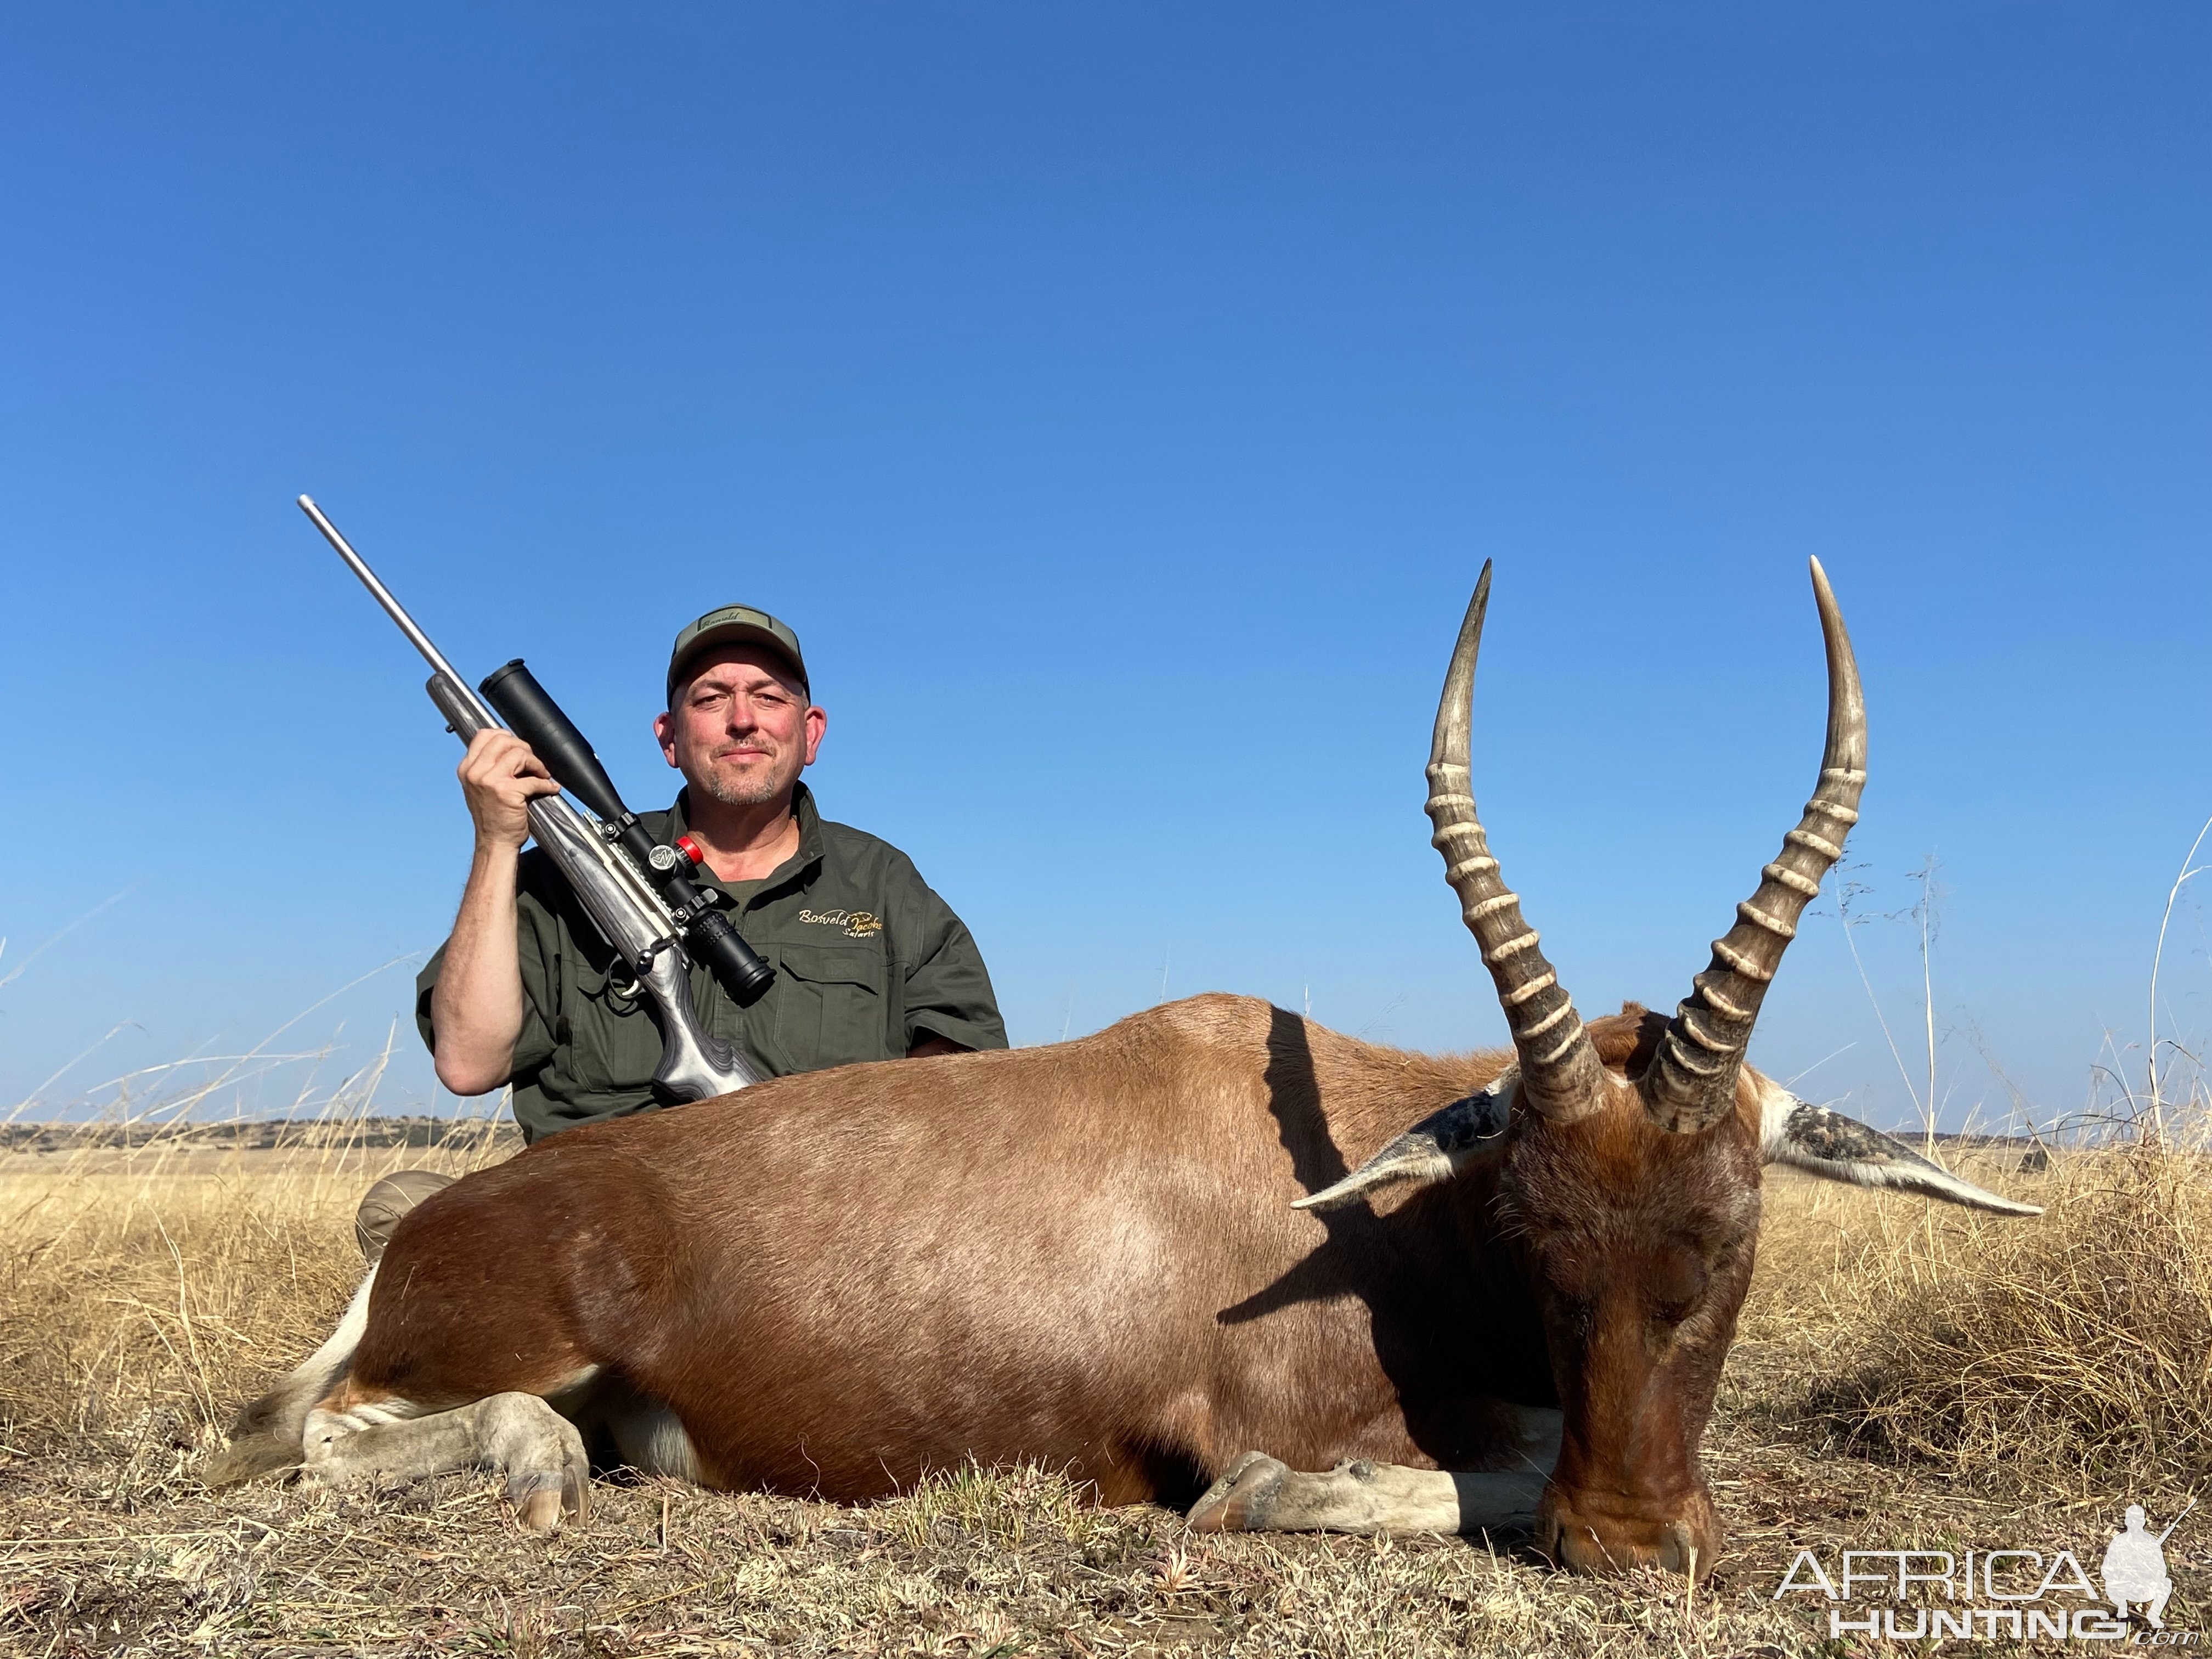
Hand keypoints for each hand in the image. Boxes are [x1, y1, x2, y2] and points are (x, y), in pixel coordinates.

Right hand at [457, 729, 560, 850]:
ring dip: (536, 763)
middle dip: (524, 747)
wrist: (495, 842)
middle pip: (503, 740)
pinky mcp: (506, 792)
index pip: (484, 735)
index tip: (518, 747)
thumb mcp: (480, 787)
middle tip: (533, 761)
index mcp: (467, 768)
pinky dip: (546, 783)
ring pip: (519, 754)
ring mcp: (489, 781)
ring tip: (541, 774)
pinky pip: (533, 779)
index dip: (505, 736)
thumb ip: (489, 766)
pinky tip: (550, 788)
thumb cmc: (492, 816)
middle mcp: (475, 772)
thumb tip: (513, 746)